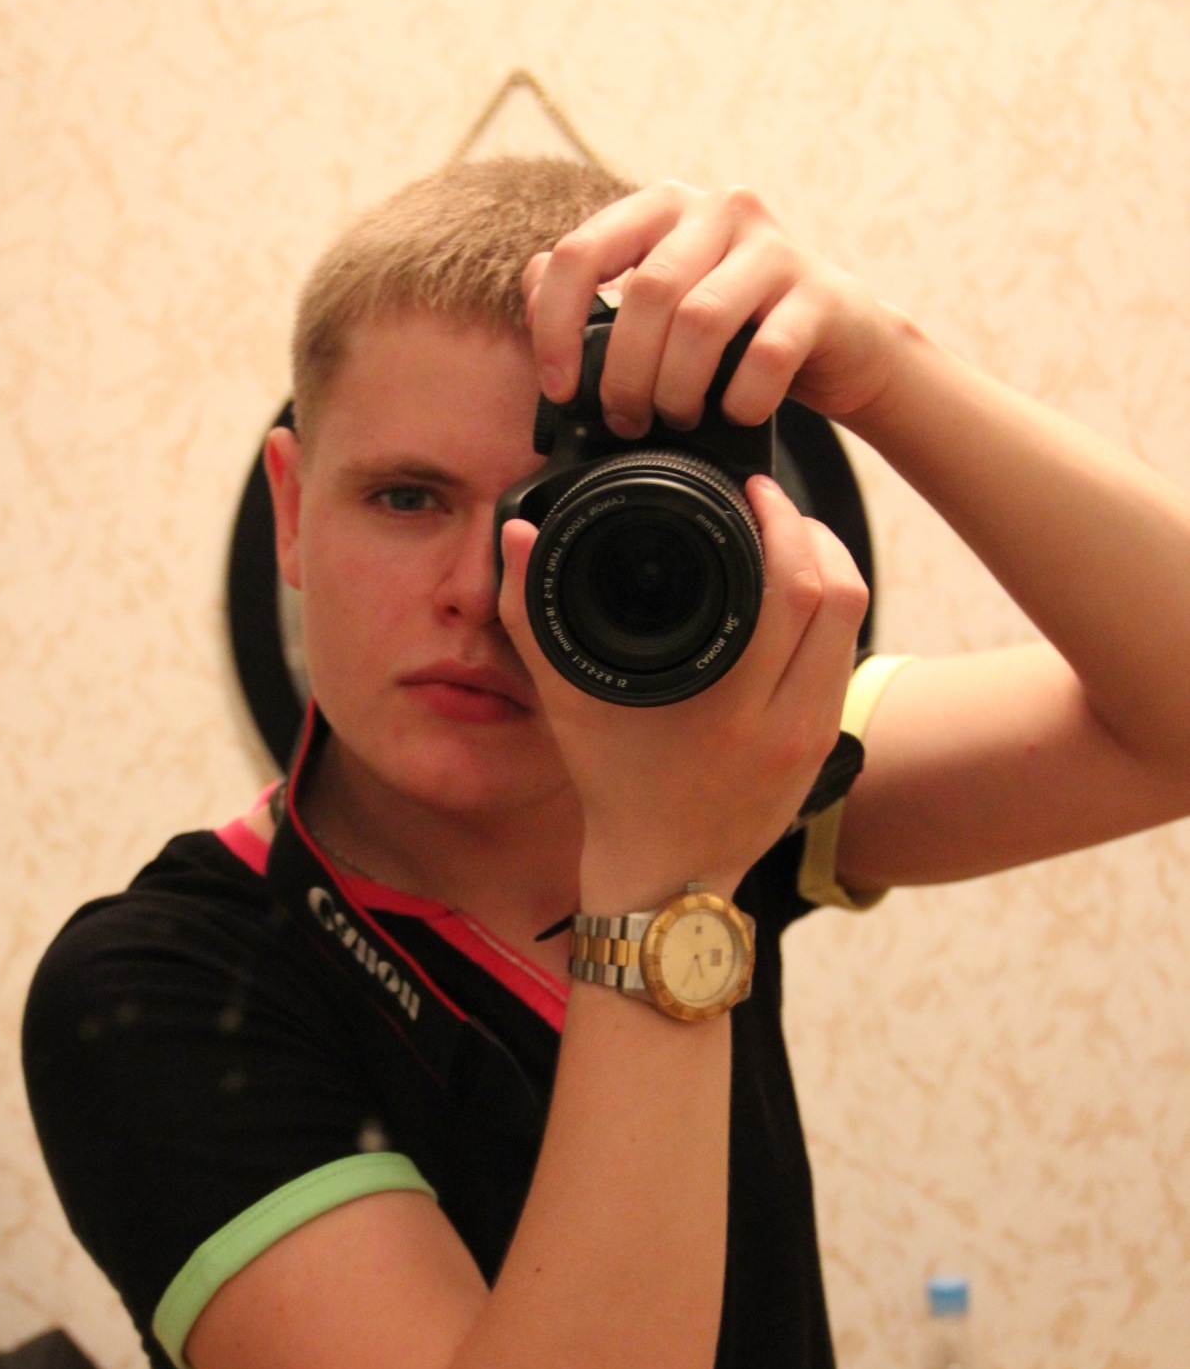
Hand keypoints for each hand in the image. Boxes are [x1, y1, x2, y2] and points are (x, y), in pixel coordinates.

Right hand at [497, 474, 867, 904]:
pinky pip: (843, 655)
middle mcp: (787, 724)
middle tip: (773, 506)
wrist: (663, 878)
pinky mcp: (824, 744)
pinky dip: (827, 613)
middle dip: (812, 531)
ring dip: (828, 567)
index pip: (793, 587)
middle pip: (840, 594)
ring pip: (853, 622)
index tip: (752, 490)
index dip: (781, 521)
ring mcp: (813, 736)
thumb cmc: (613, 790)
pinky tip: (792, 597)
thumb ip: (532, 616)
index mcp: (732, 710)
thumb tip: (514, 534)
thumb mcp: (567, 704)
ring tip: (786, 540)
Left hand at [522, 183, 899, 436]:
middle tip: (627, 421)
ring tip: (678, 420)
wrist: (843, 344)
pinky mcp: (821, 295)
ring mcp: (775, 248)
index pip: (582, 251)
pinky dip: (743, 399)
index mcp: (664, 206)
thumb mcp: (658, 307)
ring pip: (701, 321)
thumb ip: (594, 290)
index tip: (560, 388)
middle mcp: (720, 210)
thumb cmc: (737, 332)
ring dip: (678, 389)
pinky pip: (767, 355)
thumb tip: (532, 283)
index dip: (556, 326)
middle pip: (647, 294)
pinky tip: (737, 413)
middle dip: (626, 375)